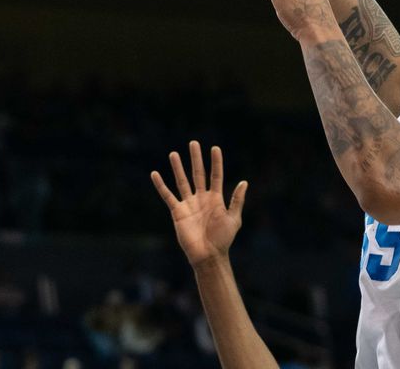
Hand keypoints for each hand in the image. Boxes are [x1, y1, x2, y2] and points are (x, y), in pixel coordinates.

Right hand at [152, 141, 247, 266]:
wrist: (208, 255)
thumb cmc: (223, 239)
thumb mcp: (234, 218)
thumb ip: (237, 200)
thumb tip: (244, 182)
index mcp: (216, 198)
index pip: (215, 175)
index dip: (216, 162)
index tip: (215, 148)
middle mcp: (201, 198)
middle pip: (198, 174)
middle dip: (196, 159)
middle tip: (193, 143)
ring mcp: (189, 204)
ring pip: (182, 181)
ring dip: (178, 168)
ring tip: (173, 153)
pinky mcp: (178, 212)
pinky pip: (168, 196)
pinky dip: (161, 185)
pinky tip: (155, 174)